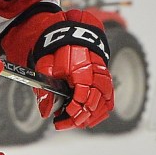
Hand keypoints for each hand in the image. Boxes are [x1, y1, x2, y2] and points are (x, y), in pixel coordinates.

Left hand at [32, 10, 113, 129]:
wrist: (71, 30)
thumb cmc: (57, 47)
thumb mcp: (44, 66)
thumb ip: (45, 88)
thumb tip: (46, 111)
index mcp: (81, 68)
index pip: (82, 96)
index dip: (72, 112)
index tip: (59, 120)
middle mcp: (96, 72)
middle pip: (94, 102)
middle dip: (80, 118)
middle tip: (64, 124)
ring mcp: (103, 74)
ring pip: (105, 101)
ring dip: (92, 116)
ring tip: (78, 123)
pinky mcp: (105, 76)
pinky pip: (110, 97)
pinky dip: (103, 110)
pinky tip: (92, 119)